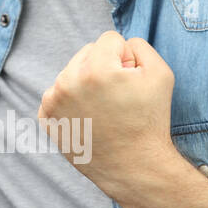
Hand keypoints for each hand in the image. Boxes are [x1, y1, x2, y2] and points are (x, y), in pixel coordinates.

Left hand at [37, 31, 181, 200]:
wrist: (135, 167)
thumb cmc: (150, 120)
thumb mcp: (161, 74)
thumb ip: (139, 46)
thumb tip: (119, 45)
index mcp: (95, 69)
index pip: (110, 40)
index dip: (126, 58)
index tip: (131, 82)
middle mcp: (68, 82)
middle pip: (87, 53)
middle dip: (103, 67)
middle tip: (118, 97)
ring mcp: (53, 101)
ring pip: (71, 72)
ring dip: (86, 83)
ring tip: (104, 108)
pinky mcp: (46, 116)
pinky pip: (58, 93)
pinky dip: (72, 100)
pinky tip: (88, 117)